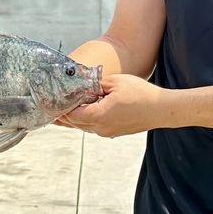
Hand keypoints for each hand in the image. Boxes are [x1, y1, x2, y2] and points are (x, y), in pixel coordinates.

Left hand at [55, 74, 171, 136]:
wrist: (162, 109)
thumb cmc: (141, 94)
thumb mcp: (114, 82)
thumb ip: (95, 84)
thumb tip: (82, 85)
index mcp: (98, 116)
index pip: (72, 115)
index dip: (60, 109)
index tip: (50, 103)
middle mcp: (101, 128)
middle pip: (76, 123)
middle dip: (63, 116)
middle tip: (51, 109)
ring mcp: (108, 132)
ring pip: (85, 126)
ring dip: (75, 119)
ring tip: (62, 112)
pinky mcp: (115, 131)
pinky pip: (95, 127)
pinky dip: (86, 120)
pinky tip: (84, 112)